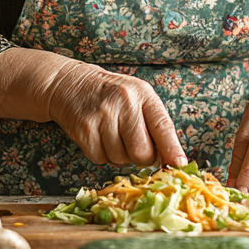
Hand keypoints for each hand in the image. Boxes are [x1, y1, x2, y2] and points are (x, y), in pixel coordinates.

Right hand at [45, 61, 187, 167]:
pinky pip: (100, 159)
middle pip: (142, 152)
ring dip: (119, 156)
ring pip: (120, 159)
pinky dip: (101, 155)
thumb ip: (155, 125)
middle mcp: (124, 102)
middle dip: (141, 157)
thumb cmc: (110, 95)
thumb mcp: (138, 98)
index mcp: (143, 94)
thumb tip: (171, 160)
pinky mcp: (84, 129)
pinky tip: (98, 137)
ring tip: (112, 135)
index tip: (178, 165)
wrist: (70, 84)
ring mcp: (102, 115)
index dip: (172, 150)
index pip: (163, 127)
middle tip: (134, 146)